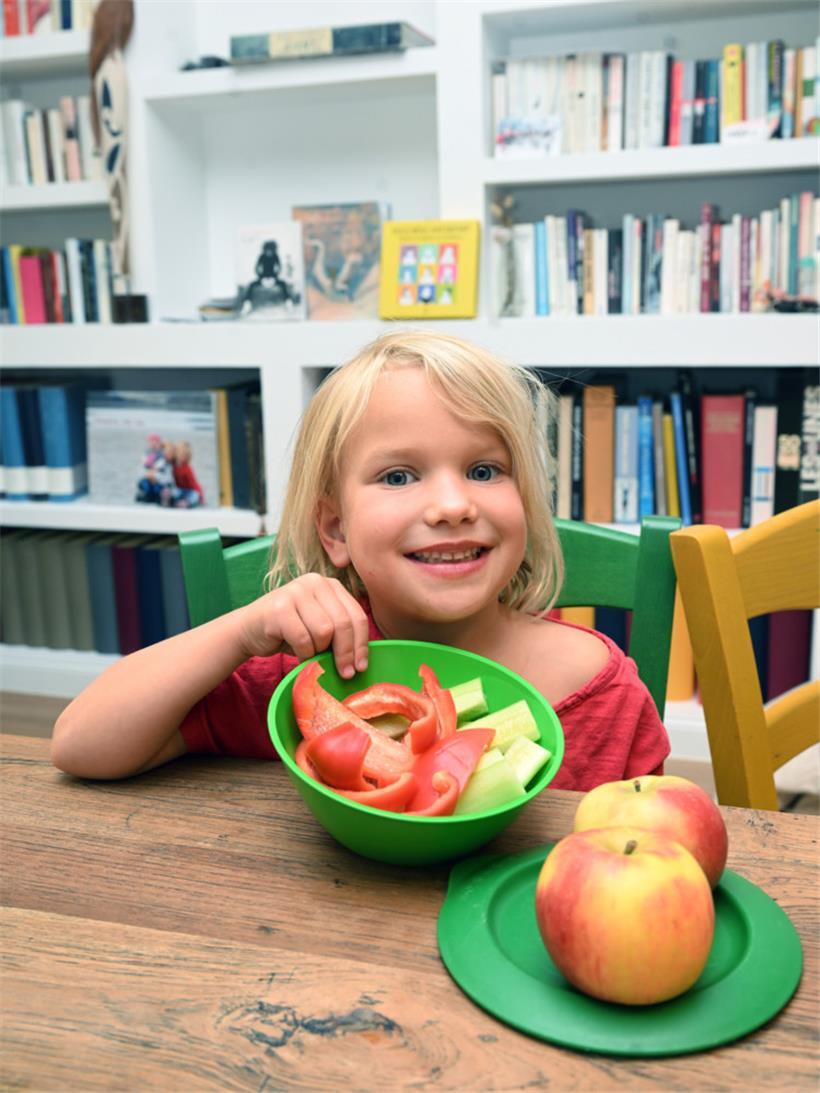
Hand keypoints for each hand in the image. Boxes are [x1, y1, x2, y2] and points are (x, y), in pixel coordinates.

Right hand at [237, 574, 369, 678]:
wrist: (249, 630)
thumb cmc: (290, 631)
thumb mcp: (320, 626)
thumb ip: (340, 631)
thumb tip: (362, 660)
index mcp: (330, 584)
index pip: (357, 615)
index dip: (362, 644)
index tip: (361, 666)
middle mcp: (314, 582)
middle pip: (343, 623)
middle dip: (346, 653)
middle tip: (345, 673)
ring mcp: (295, 591)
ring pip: (324, 631)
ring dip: (319, 651)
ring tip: (310, 652)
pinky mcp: (279, 607)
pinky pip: (303, 639)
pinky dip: (304, 654)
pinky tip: (299, 654)